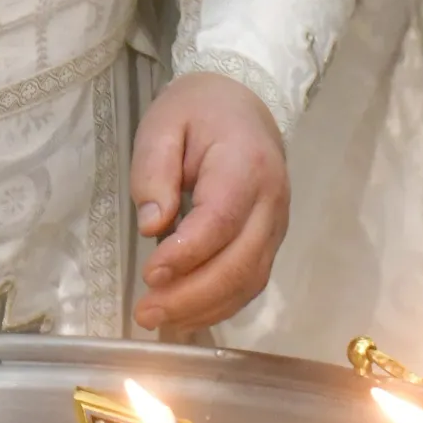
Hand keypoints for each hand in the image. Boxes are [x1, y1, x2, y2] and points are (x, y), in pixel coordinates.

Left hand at [130, 72, 290, 332]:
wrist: (243, 101)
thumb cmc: (197, 112)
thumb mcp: (162, 125)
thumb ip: (154, 171)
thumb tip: (153, 225)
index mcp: (245, 165)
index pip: (221, 221)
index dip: (187, 254)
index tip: (150, 274)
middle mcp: (271, 202)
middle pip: (240, 263)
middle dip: (191, 296)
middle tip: (146, 312)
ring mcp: (276, 226)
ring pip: (249, 281)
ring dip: (204, 308)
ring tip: (158, 320)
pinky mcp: (270, 242)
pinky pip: (251, 283)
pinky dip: (219, 305)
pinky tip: (186, 315)